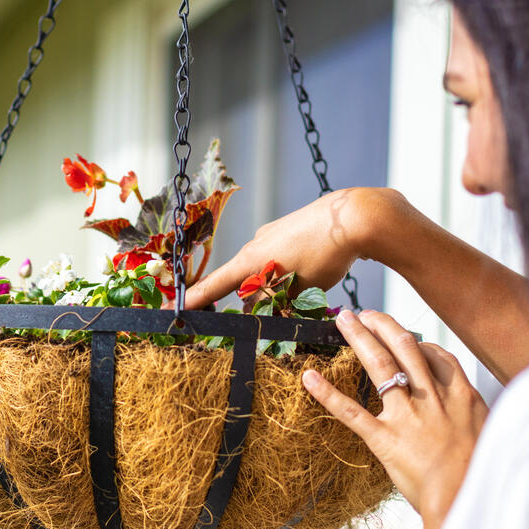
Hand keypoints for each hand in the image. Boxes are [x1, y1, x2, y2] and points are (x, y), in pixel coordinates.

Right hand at [186, 188, 384, 308]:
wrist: (354, 217)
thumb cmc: (323, 253)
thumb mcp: (297, 289)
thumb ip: (274, 301)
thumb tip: (260, 305)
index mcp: (250, 260)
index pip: (214, 285)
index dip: (194, 299)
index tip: (173, 308)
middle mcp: (255, 244)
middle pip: (241, 281)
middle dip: (251, 300)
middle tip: (270, 312)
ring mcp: (272, 235)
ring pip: (263, 270)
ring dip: (273, 286)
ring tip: (304, 290)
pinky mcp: (290, 230)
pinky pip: (278, 257)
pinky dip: (286, 271)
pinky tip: (309, 272)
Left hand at [301, 309, 487, 528]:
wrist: (468, 499)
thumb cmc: (482, 475)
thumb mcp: (490, 437)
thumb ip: (476, 417)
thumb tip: (471, 411)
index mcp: (461, 397)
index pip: (438, 357)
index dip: (419, 343)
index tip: (405, 337)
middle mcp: (433, 398)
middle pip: (406, 349)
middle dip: (384, 326)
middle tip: (366, 314)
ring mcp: (407, 416)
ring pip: (381, 366)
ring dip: (360, 338)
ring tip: (344, 320)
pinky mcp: (385, 439)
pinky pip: (351, 412)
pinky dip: (328, 393)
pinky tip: (309, 377)